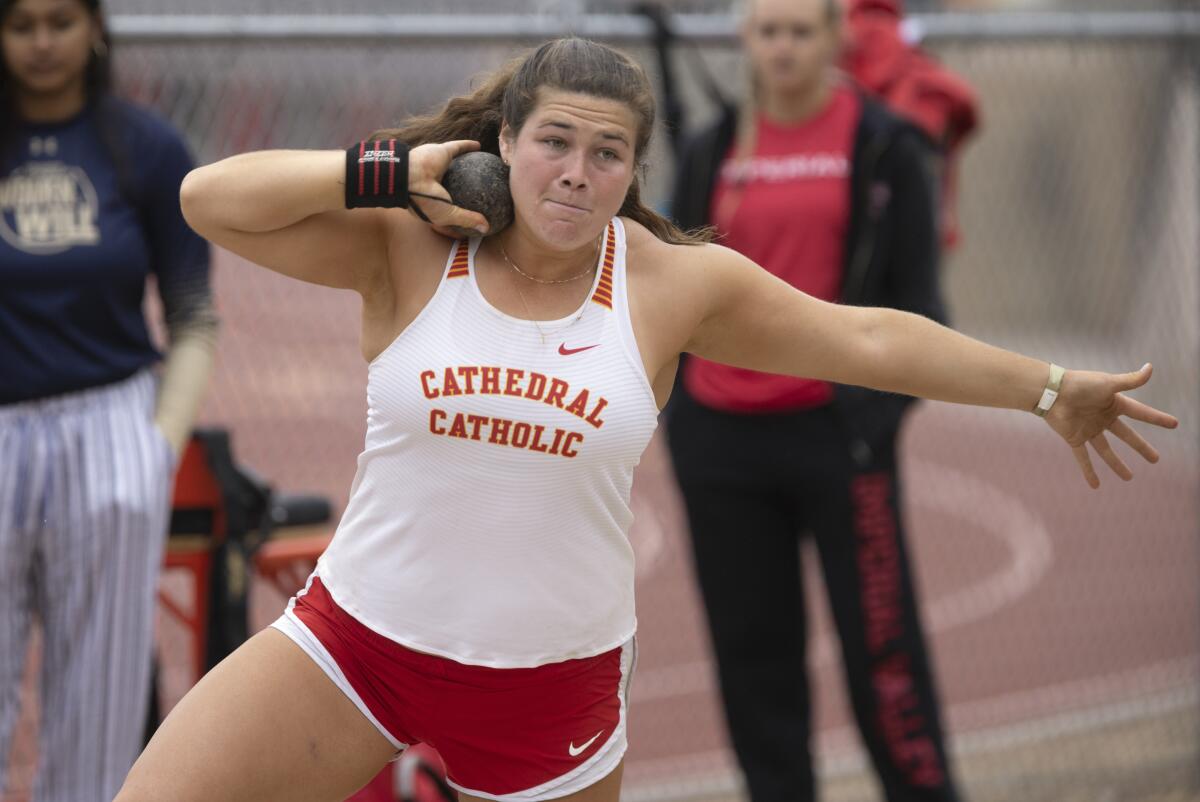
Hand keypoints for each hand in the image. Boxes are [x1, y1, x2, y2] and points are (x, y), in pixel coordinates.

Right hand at [407, 140, 490, 236]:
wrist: (409, 177)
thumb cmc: (425, 201)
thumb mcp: (448, 215)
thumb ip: (467, 219)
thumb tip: (486, 228)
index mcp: (436, 200)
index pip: (452, 207)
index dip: (464, 211)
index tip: (478, 214)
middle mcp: (438, 183)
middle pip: (457, 184)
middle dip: (468, 187)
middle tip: (484, 190)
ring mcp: (440, 167)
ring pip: (458, 164)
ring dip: (469, 164)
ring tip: (483, 167)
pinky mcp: (441, 152)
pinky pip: (458, 147)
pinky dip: (468, 146)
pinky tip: (479, 146)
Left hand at [1044, 363, 1178, 487]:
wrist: (1051, 392)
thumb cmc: (1080, 384)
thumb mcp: (1108, 383)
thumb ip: (1130, 380)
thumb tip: (1150, 367)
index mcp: (1114, 404)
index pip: (1141, 413)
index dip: (1157, 419)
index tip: (1174, 424)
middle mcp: (1103, 418)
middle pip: (1126, 436)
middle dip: (1140, 447)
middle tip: (1155, 459)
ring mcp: (1089, 429)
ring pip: (1106, 450)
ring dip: (1117, 464)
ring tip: (1129, 478)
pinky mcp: (1074, 438)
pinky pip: (1083, 457)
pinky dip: (1088, 471)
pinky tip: (1095, 485)